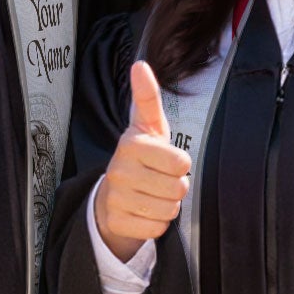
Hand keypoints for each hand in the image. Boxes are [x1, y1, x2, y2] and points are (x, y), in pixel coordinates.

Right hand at [94, 61, 190, 261]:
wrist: (113, 195)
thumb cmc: (141, 157)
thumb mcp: (148, 126)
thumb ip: (148, 97)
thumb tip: (140, 64)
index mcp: (131, 144)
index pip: (181, 162)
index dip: (180, 164)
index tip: (166, 159)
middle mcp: (119, 170)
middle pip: (178, 188)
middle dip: (176, 187)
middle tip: (160, 180)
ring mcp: (115, 197)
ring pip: (169, 210)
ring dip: (167, 205)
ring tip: (152, 194)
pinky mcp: (116, 222)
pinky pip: (157, 228)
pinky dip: (156, 223)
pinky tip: (144, 211)